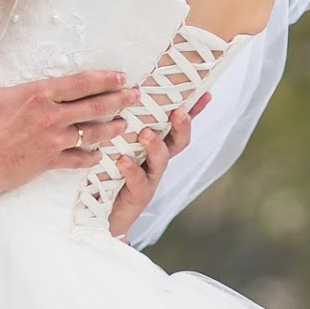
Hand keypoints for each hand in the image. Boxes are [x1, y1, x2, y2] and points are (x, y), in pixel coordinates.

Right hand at [0, 31, 139, 204]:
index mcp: (37, 95)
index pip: (80, 83)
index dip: (104, 79)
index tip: (120, 76)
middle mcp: (51, 117)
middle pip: (94, 107)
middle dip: (119, 100)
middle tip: (135, 96)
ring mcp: (53, 141)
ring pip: (92, 133)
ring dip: (111, 128)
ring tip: (125, 123)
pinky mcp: (50, 162)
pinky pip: (77, 159)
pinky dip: (90, 157)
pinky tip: (99, 155)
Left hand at [108, 94, 208, 240]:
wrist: (103, 215)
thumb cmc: (110, 173)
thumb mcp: (118, 145)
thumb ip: (123, 124)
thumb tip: (120, 93)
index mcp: (155, 145)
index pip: (178, 124)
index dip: (194, 110)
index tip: (206, 93)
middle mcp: (157, 160)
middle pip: (178, 141)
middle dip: (182, 126)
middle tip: (179, 112)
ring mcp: (150, 178)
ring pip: (161, 160)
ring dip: (156, 146)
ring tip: (145, 134)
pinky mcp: (138, 195)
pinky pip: (138, 182)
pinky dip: (132, 171)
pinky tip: (123, 162)